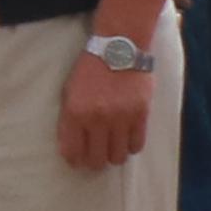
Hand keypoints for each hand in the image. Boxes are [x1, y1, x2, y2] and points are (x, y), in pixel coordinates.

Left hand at [54, 42, 152, 173]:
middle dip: (93, 161)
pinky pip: (136, 145)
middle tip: (95, 156)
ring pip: (117, 157)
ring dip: (113, 156)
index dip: (74, 160)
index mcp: (75, 113)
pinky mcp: (141, 116)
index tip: (77, 161)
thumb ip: (69, 119)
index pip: (72, 151)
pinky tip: (126, 140)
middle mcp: (97, 119)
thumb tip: (71, 146)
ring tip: (111, 148)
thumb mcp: (69, 91)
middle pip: (95, 160)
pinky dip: (130, 147)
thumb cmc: (90, 69)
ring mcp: (120, 119)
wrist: (119, 48)